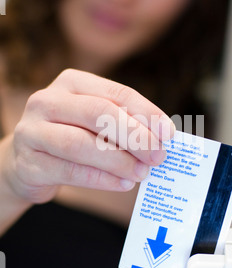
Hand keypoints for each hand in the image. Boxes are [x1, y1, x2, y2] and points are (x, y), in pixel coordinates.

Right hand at [3, 69, 174, 203]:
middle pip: (98, 114)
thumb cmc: (70, 137)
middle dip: (135, 136)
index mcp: (71, 83)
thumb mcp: (93, 122)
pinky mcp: (28, 164)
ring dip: (119, 161)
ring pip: (81, 144)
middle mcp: (47, 101)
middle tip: (158, 156)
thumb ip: (123, 123)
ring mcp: (32, 132)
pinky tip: (123, 184)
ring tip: (142, 173)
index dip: (146, 112)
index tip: (168, 133)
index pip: (116, 93)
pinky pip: (70, 171)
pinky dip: (102, 179)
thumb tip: (161, 138)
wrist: (26, 162)